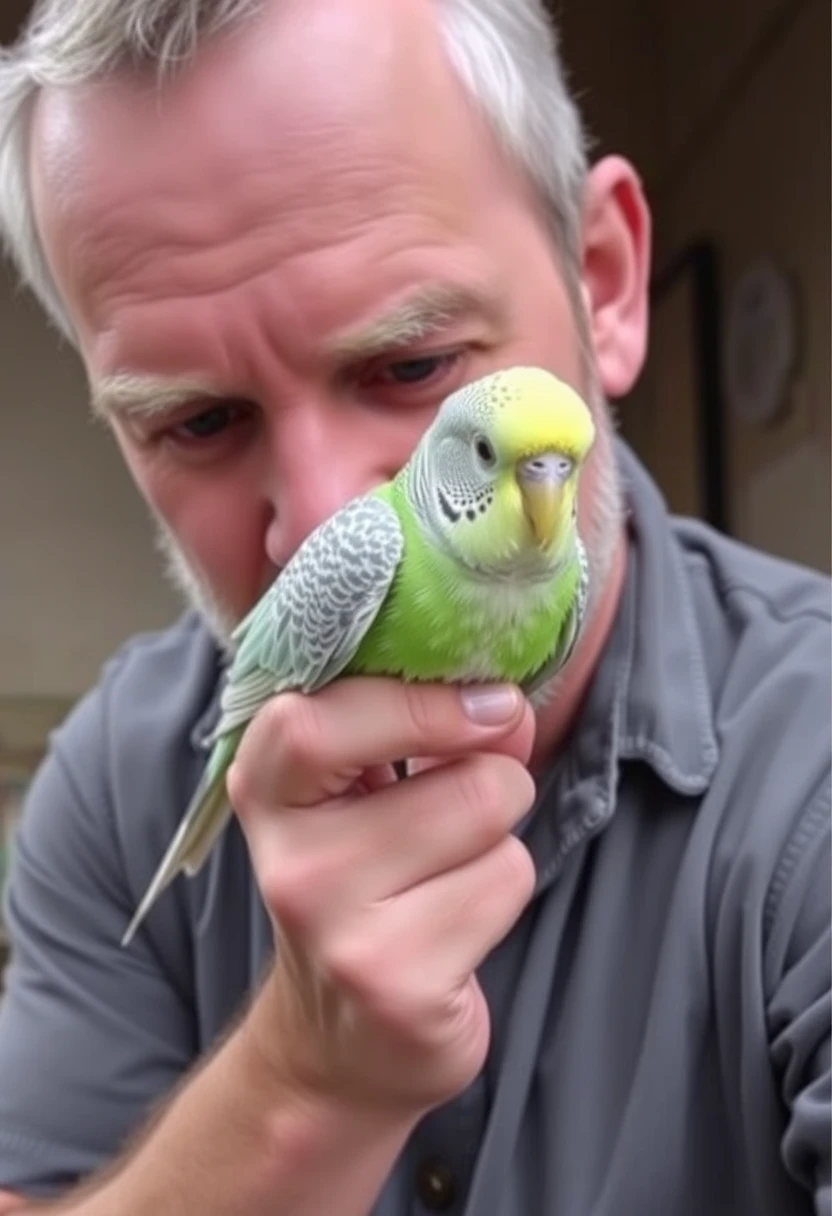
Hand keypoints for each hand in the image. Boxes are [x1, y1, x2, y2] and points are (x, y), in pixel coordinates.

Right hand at [229, 677, 536, 1115]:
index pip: (316, 722)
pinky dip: (501, 893)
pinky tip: (456, 923)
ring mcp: (342, 932)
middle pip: (464, 778)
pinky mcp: (400, 987)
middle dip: (496, 777)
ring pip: (493, 827)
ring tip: (451, 873)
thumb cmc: (358, 890)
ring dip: (499, 841)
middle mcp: (293, 863)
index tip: (488, 704)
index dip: (420, 704)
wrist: (335, 1045)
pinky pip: (504, 885)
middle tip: (465, 807)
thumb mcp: (354, 795)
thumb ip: (414, 733)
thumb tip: (506, 708)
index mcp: (267, 791)